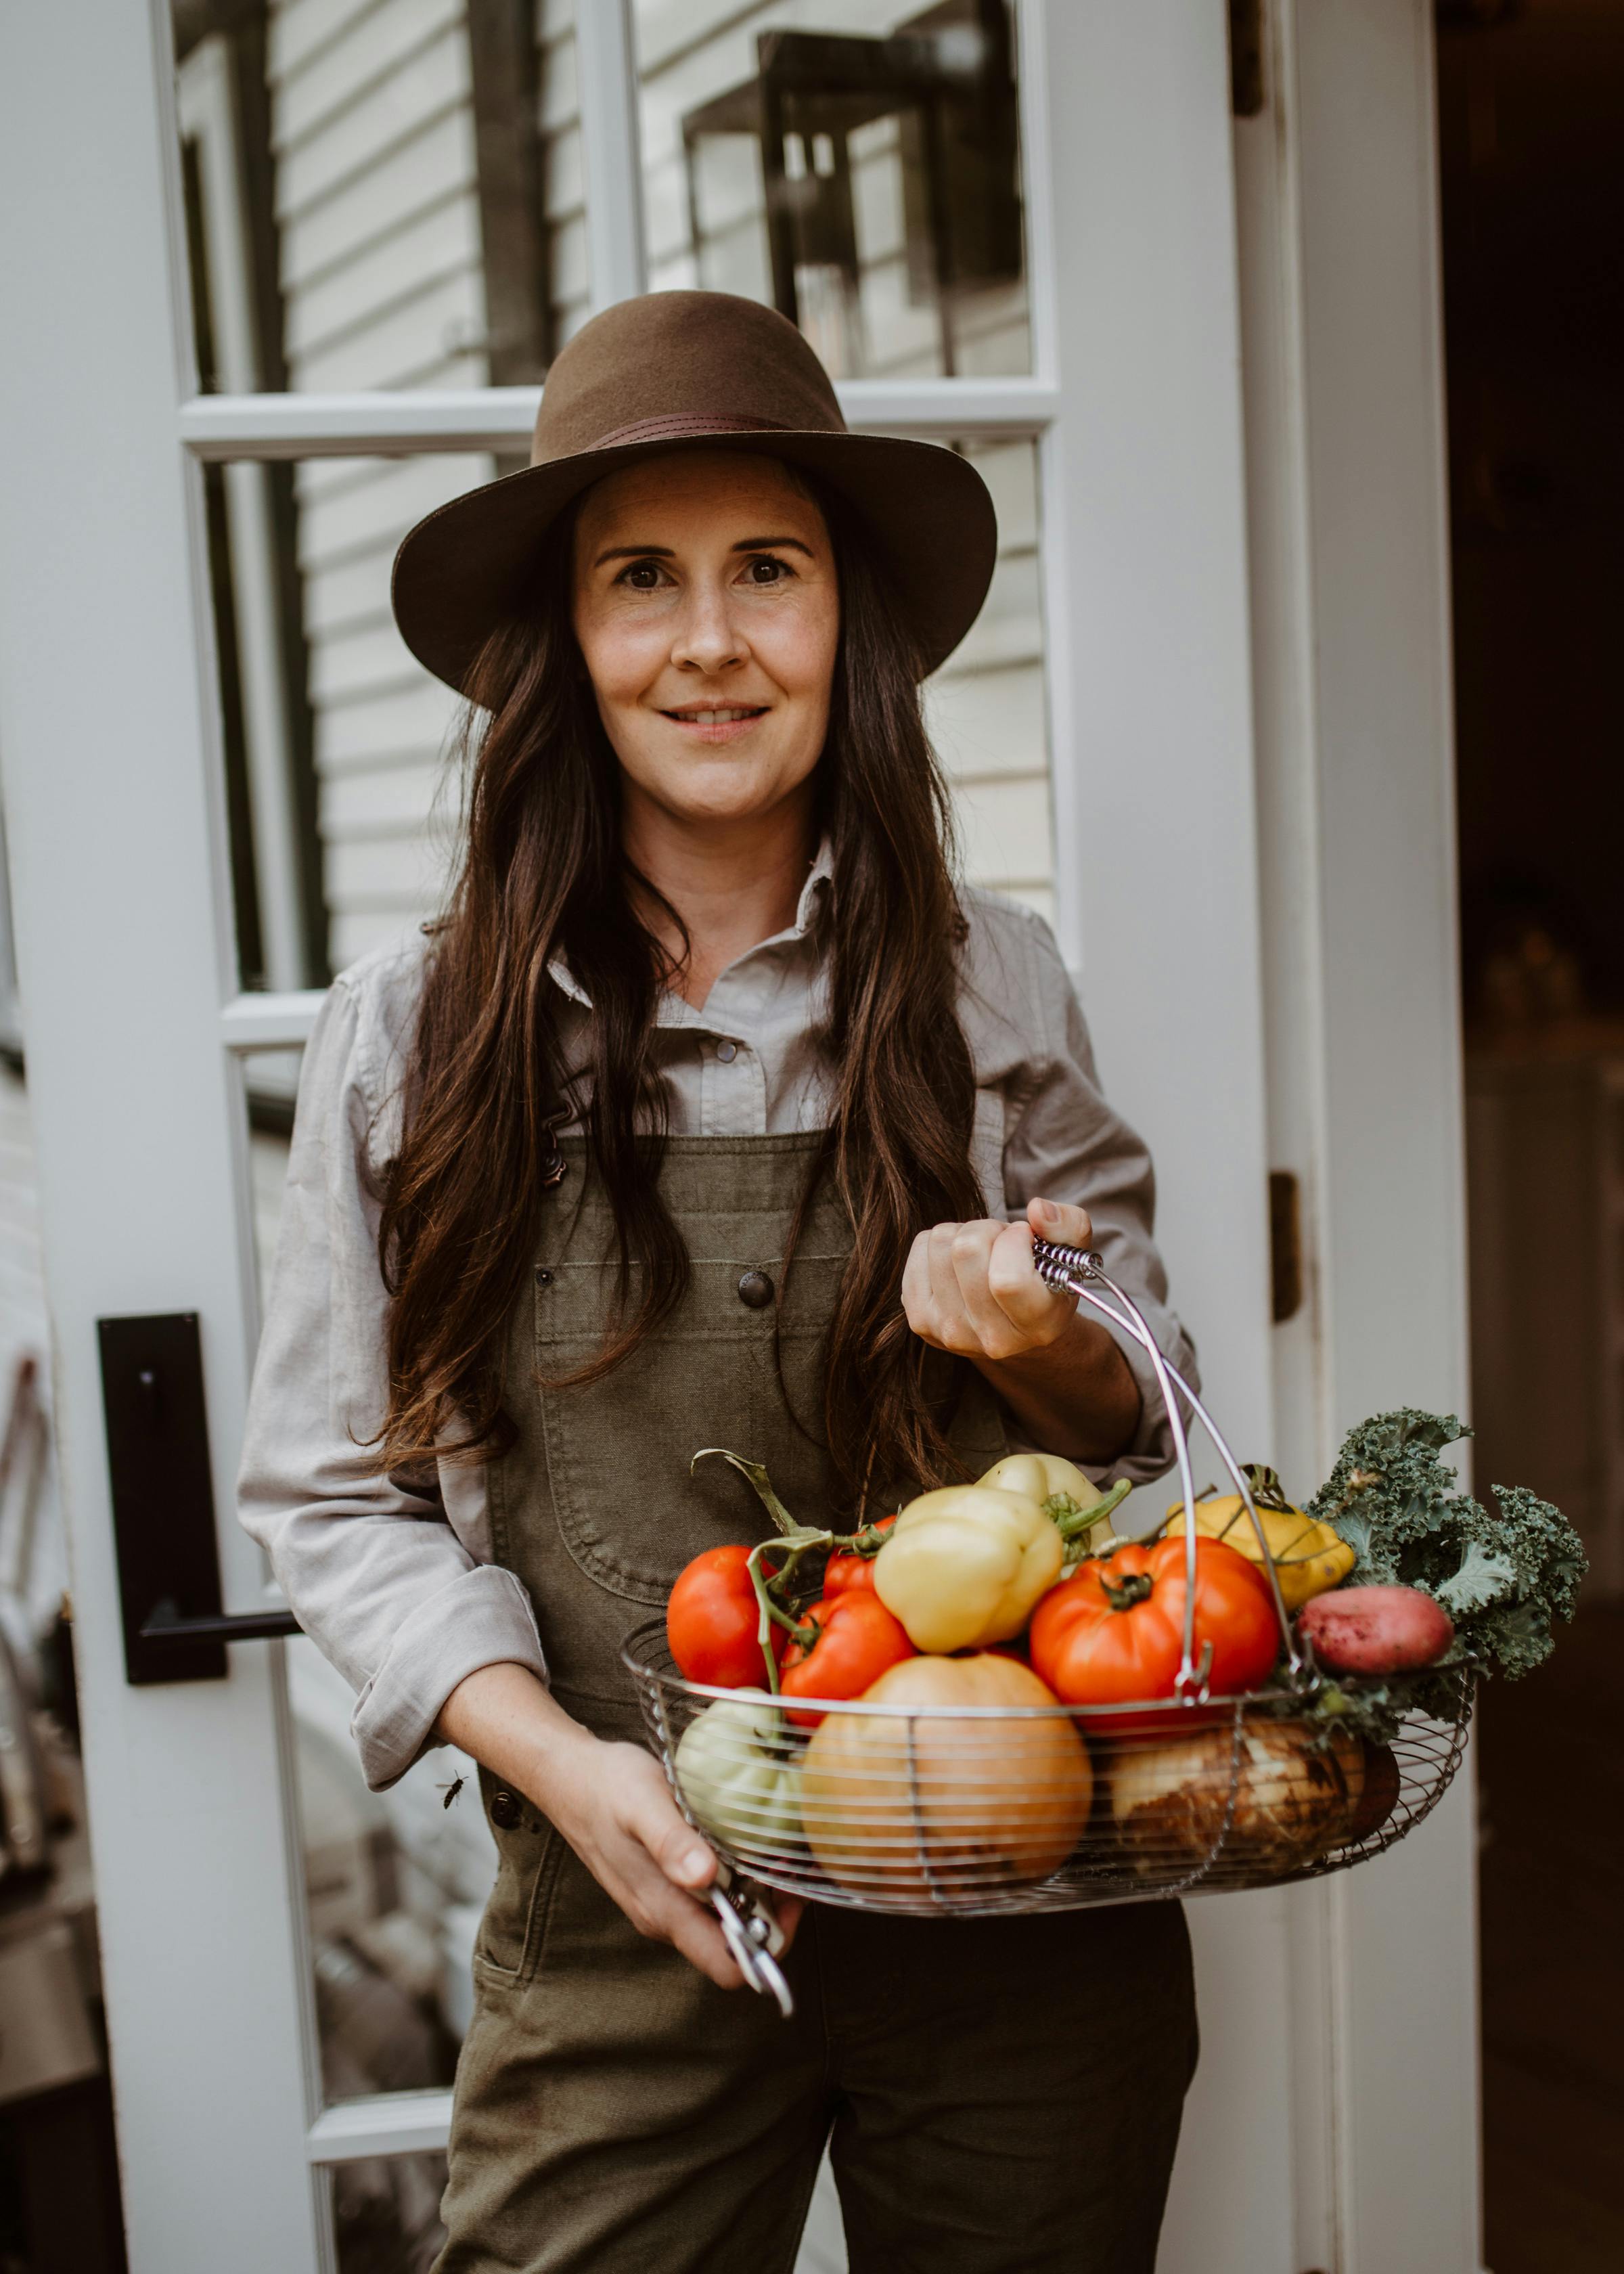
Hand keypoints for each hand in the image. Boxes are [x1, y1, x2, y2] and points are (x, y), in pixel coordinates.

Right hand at [535, 1731, 803, 1988]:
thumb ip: (672, 1844)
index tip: (789, 1901)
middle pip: (733, 1949)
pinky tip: (740, 1846)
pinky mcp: (663, 1886)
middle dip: (770, 1918)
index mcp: (664, 1910)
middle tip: (784, 1866)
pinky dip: (734, 1884)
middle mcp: (665, 1918)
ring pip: (723, 1925)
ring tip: (767, 1851)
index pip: (728, 1966)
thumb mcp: (644, 1805)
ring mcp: (663, 1904)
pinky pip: (709, 1903)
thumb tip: (704, 1879)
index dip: (768, 1946)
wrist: (570, 1777)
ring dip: (754, 1898)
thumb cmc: (607, 1787)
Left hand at [902, 1196, 1091, 1360]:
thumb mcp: (1071, 1256)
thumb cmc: (1045, 1283)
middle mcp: (992, 1339)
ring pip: (941, 1241)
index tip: (1024, 1237)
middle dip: (988, 1229)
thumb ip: (1069, 1226)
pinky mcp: (919, 1318)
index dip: (1013, 1241)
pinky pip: (920, 1246)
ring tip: (983, 1255)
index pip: (1007, 1280)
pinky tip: (959, 1265)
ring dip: (964, 1233)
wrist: (1014, 1328)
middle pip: (966, 1251)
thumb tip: (1038, 1209)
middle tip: (1002, 1243)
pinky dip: (940, 1242)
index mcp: (1037, 1326)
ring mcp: (949, 1332)